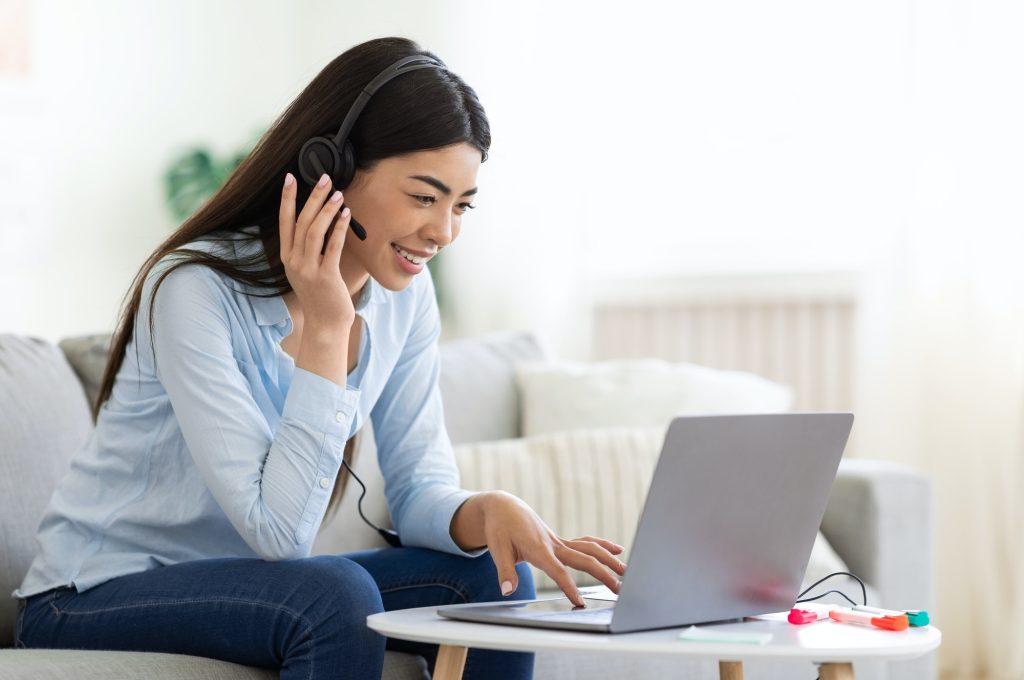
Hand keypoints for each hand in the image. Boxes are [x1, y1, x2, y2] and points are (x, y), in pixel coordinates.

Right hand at [278, 172, 354, 326]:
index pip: (285, 222)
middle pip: (301, 222)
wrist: (325, 324)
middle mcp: (294, 261)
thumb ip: (308, 248)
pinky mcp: (325, 276)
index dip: (287, 199)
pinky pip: (331, 246)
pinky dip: (339, 228)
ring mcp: (308, 269)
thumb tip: (320, 221)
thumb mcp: (308, 270)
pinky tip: (346, 215)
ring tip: (337, 193)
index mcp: (287, 257)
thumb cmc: (321, 295)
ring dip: (326, 210)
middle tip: (323, 178)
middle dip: (311, 197)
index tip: (290, 178)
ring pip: (314, 231)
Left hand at [482, 492, 626, 607]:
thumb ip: (505, 571)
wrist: (504, 507)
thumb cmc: (500, 528)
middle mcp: (553, 544)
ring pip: (589, 549)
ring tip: (625, 572)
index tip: (580, 602)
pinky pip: (585, 543)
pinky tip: (617, 551)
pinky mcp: (560, 541)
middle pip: (583, 560)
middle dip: (602, 574)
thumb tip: (507, 590)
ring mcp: (559, 541)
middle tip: (618, 590)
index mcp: (538, 549)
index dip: (569, 587)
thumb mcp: (497, 549)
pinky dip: (602, 545)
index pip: (558, 571)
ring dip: (608, 559)